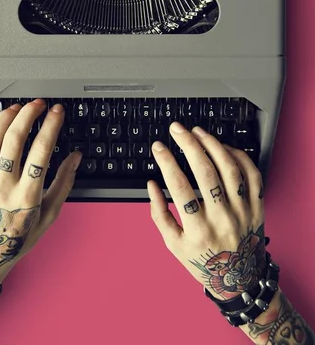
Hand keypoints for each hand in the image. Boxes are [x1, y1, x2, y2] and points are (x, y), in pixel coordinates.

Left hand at [0, 100, 80, 290]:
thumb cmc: (19, 236)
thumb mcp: (49, 214)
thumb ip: (64, 182)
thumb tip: (76, 157)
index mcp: (27, 196)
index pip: (41, 151)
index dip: (51, 126)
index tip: (57, 112)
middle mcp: (3, 187)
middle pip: (15, 139)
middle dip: (29, 114)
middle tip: (39, 104)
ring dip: (6, 118)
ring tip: (18, 108)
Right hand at [148, 123, 265, 300]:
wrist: (240, 280)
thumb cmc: (203, 260)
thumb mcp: (173, 244)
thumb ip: (159, 214)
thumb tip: (151, 184)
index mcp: (198, 230)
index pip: (179, 187)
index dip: (166, 162)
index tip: (158, 147)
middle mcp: (222, 219)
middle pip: (206, 173)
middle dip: (188, 144)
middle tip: (177, 129)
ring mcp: (242, 212)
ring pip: (230, 169)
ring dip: (213, 145)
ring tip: (198, 132)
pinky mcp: (257, 207)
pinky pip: (251, 175)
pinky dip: (237, 156)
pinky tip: (222, 147)